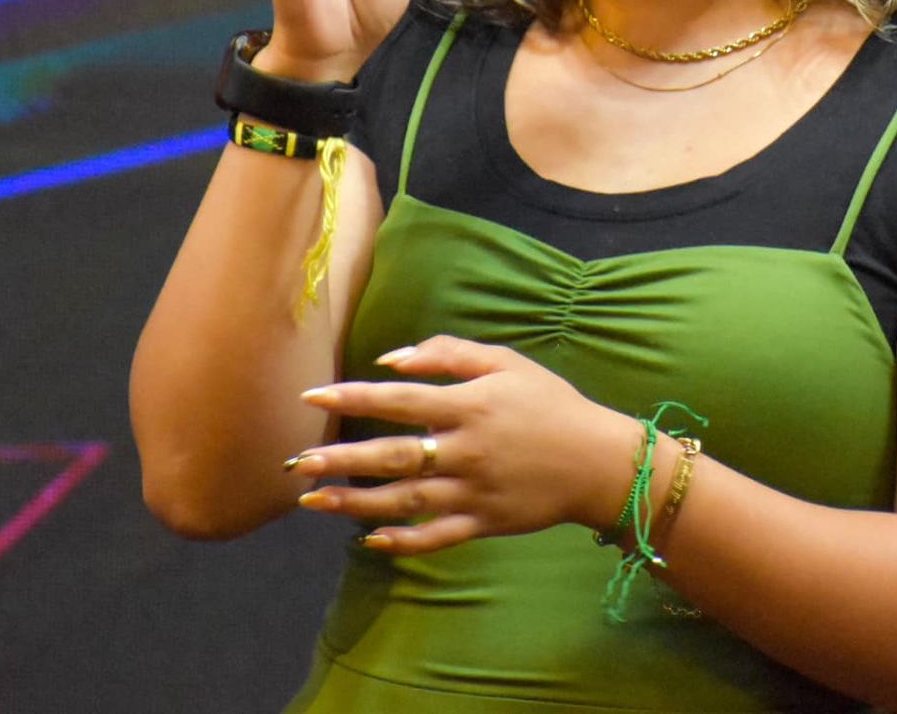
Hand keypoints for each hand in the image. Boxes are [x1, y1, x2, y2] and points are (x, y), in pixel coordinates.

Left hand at [288, 336, 640, 554]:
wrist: (599, 461)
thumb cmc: (550, 403)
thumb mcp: (508, 362)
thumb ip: (450, 355)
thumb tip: (393, 361)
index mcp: (471, 405)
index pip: (400, 400)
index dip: (354, 398)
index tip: (312, 397)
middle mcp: (466, 450)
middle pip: (394, 455)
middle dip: (342, 459)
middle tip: (297, 463)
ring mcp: (473, 491)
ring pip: (404, 501)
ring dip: (355, 502)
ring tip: (313, 500)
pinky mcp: (484, 523)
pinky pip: (435, 537)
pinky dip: (401, 541)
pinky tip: (368, 539)